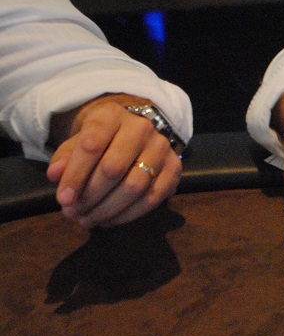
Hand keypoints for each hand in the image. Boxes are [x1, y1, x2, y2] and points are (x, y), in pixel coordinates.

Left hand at [45, 94, 181, 227]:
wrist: (133, 132)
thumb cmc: (100, 140)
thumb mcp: (76, 143)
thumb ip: (64, 158)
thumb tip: (55, 174)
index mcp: (113, 116)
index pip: (92, 145)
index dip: (75, 176)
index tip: (63, 199)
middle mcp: (142, 127)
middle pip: (114, 168)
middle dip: (90, 196)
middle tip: (73, 213)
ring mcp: (162, 147)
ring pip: (135, 186)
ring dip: (107, 209)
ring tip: (87, 220)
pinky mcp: (175, 166)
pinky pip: (154, 198)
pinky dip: (128, 215)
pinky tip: (109, 220)